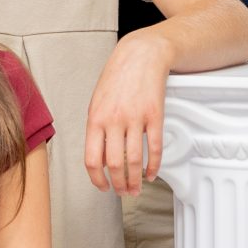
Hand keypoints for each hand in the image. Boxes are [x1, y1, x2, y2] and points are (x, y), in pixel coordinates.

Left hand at [85, 29, 172, 195]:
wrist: (141, 55)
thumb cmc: (118, 76)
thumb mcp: (97, 101)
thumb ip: (97, 127)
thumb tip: (99, 154)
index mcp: (95, 118)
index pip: (92, 159)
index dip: (97, 179)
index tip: (103, 187)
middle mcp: (114, 120)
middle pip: (115, 164)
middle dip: (119, 185)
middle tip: (123, 193)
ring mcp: (135, 118)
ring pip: (134, 160)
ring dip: (135, 180)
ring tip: (136, 188)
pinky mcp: (155, 116)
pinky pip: (154, 148)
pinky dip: (154, 165)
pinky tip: (152, 173)